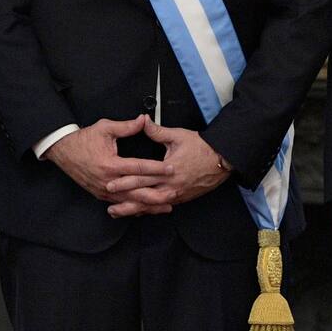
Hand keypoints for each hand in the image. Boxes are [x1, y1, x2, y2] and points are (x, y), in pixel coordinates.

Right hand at [45, 115, 172, 205]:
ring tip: (166, 206)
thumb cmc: (83, 139)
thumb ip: (127, 126)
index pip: (139, 168)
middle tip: (174, 194)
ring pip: (130, 202)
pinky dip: (135, 207)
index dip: (157, 169)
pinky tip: (146, 209)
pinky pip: (121, 204)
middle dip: (157, 195)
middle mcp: (108, 181)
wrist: (62, 151)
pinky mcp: (100, 195)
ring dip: (149, 205)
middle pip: (137, 191)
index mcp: (110, 164)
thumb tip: (144, 120)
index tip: (171, 168)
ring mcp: (103, 191)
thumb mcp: (105, 128)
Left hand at [104, 118, 229, 217]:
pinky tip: (138, 211)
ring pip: (152, 205)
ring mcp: (177, 194)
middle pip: (144, 195)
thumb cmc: (201, 147)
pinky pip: (162, 206)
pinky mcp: (181, 198)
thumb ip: (157, 131)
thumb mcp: (178, 135)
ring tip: (118, 211)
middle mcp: (172, 185)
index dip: (125, 180)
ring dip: (134, 208)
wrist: (222, 160)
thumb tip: (142, 121)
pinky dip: (149, 210)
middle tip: (109, 201)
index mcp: (169, 169)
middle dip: (125, 199)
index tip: (111, 182)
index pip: (142, 176)